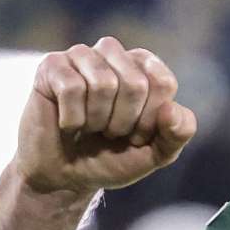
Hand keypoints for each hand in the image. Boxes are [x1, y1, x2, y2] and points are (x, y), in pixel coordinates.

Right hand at [16, 37, 196, 194]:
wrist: (65, 177)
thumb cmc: (113, 158)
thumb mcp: (156, 153)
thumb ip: (178, 133)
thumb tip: (171, 109)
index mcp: (145, 66)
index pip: (163, 83)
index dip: (150, 120)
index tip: (137, 135)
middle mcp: (114, 53)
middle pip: (135, 83)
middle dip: (124, 122)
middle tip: (110, 133)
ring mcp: (81, 56)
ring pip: (103, 83)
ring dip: (98, 120)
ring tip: (90, 127)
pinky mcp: (51, 65)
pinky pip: (71, 88)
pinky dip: (73, 118)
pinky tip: (68, 124)